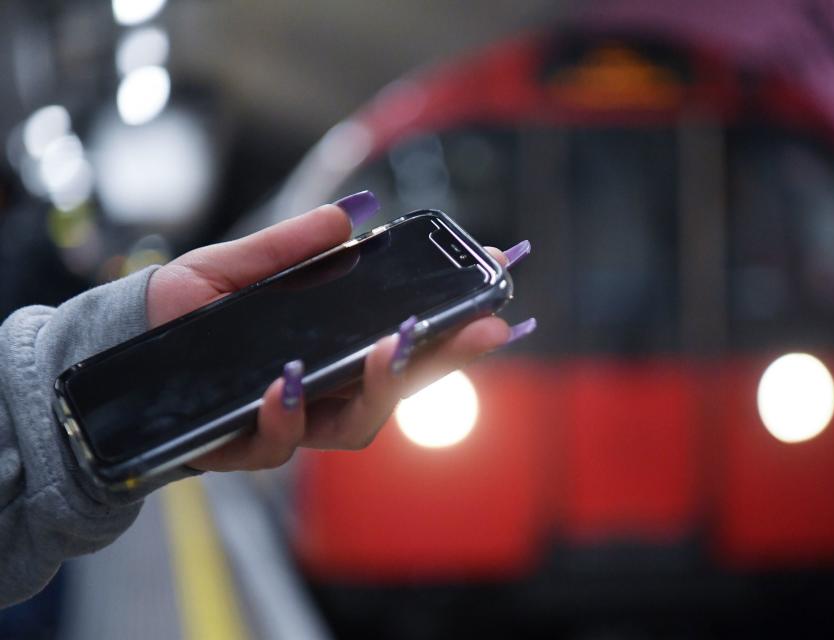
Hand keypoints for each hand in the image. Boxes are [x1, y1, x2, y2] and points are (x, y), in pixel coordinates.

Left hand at [146, 193, 530, 470]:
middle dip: (447, 359)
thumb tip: (348, 217)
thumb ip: (288, 246)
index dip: (455, 326)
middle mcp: (324, 392)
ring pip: (357, 426)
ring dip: (380, 388)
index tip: (497, 296)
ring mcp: (290, 423)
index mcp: (333, 349)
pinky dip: (288, 414)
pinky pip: (279, 443)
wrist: (113, 355)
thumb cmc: (181, 312)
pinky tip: (287, 384)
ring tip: (388, 349)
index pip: (408, 343)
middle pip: (401, 388)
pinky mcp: (244, 445)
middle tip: (481, 329)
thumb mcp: (234, 267)